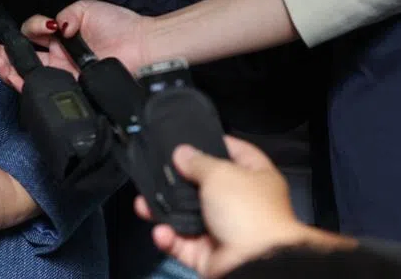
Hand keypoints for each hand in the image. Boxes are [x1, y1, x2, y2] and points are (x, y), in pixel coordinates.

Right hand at [0, 0, 151, 91]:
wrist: (143, 45)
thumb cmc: (118, 24)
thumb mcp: (84, 10)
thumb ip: (62, 17)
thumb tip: (50, 27)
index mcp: (60, 37)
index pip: (31, 35)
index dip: (26, 31)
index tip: (32, 28)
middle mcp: (58, 57)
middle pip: (22, 57)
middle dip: (1, 53)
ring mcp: (63, 73)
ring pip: (27, 74)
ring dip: (7, 67)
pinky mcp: (70, 87)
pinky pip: (43, 88)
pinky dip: (25, 82)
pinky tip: (13, 74)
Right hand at [134, 137, 353, 278]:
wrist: (254, 263)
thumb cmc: (246, 209)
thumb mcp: (221, 174)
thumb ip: (198, 161)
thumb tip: (182, 152)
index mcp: (257, 178)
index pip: (238, 153)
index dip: (216, 143)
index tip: (191, 136)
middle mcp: (241, 203)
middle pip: (204, 186)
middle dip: (178, 181)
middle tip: (155, 171)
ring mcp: (224, 230)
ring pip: (187, 216)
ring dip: (165, 210)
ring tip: (143, 204)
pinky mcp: (209, 254)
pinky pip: (183, 243)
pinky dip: (169, 238)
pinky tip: (160, 231)